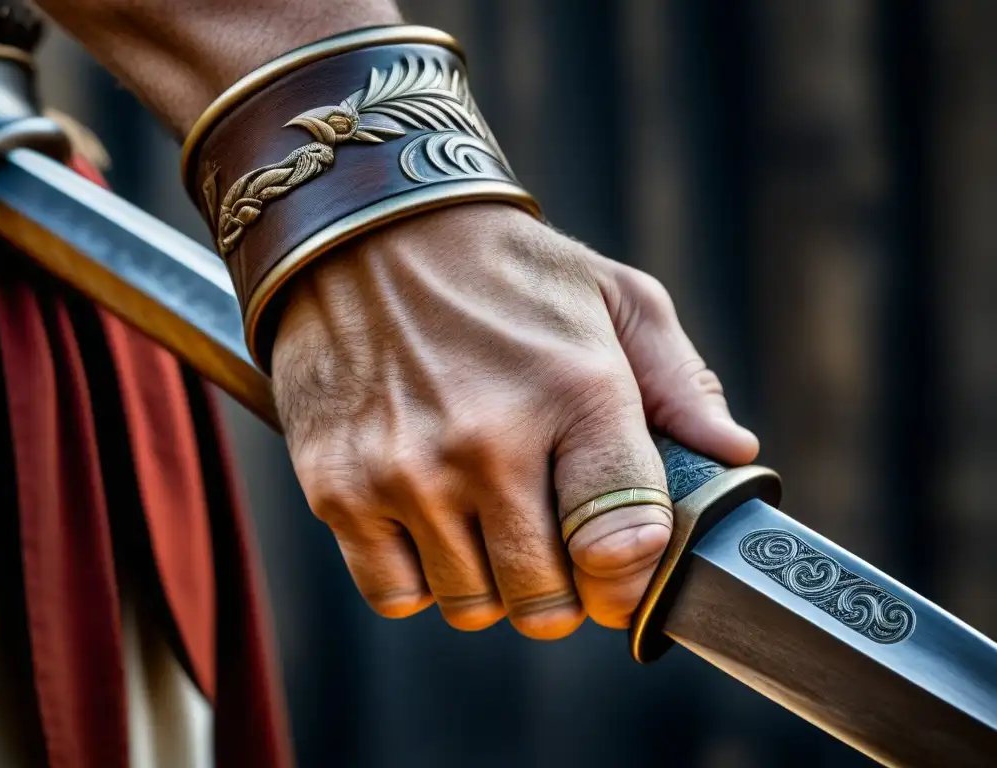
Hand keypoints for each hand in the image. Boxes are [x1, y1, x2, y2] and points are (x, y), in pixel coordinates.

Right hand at [272, 204, 758, 637]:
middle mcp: (488, 440)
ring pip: (471, 607)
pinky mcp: (335, 485)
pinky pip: (394, 593)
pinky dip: (417, 575)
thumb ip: (679, 380)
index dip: (630, 576)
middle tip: (546, 544)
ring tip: (483, 520)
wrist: (366, 229)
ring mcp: (404, 470)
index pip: (624, 543)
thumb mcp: (612, 295)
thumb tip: (732, 454)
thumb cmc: (502, 271)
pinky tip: (426, 520)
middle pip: (545, 601)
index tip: (615, 567)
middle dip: (558, 588)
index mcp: (576, 390)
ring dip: (488, 581)